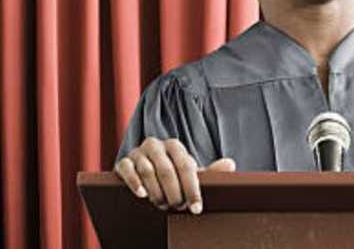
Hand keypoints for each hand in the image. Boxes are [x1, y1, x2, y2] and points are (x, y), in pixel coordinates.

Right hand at [114, 136, 234, 214]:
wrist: (148, 175)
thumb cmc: (174, 175)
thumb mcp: (191, 175)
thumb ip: (211, 172)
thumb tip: (230, 164)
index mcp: (175, 146)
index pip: (186, 167)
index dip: (192, 189)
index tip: (196, 208)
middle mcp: (156, 145)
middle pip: (166, 170)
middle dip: (174, 193)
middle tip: (178, 207)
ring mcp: (138, 152)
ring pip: (147, 171)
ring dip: (156, 192)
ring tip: (162, 205)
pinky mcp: (123, 161)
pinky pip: (126, 169)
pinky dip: (134, 182)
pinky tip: (143, 194)